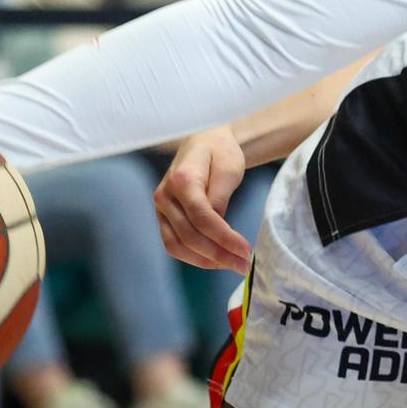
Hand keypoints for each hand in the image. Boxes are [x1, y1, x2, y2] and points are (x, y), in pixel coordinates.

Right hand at [154, 127, 253, 271]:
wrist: (204, 142)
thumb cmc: (220, 152)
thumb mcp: (229, 167)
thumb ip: (221, 196)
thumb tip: (218, 226)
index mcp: (182, 179)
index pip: (201, 217)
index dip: (224, 238)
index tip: (245, 250)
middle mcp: (165, 195)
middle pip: (189, 235)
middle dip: (219, 254)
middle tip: (244, 265)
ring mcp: (160, 208)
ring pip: (177, 245)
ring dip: (206, 261)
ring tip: (232, 265)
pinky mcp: (163, 218)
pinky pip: (174, 244)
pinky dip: (194, 257)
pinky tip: (216, 260)